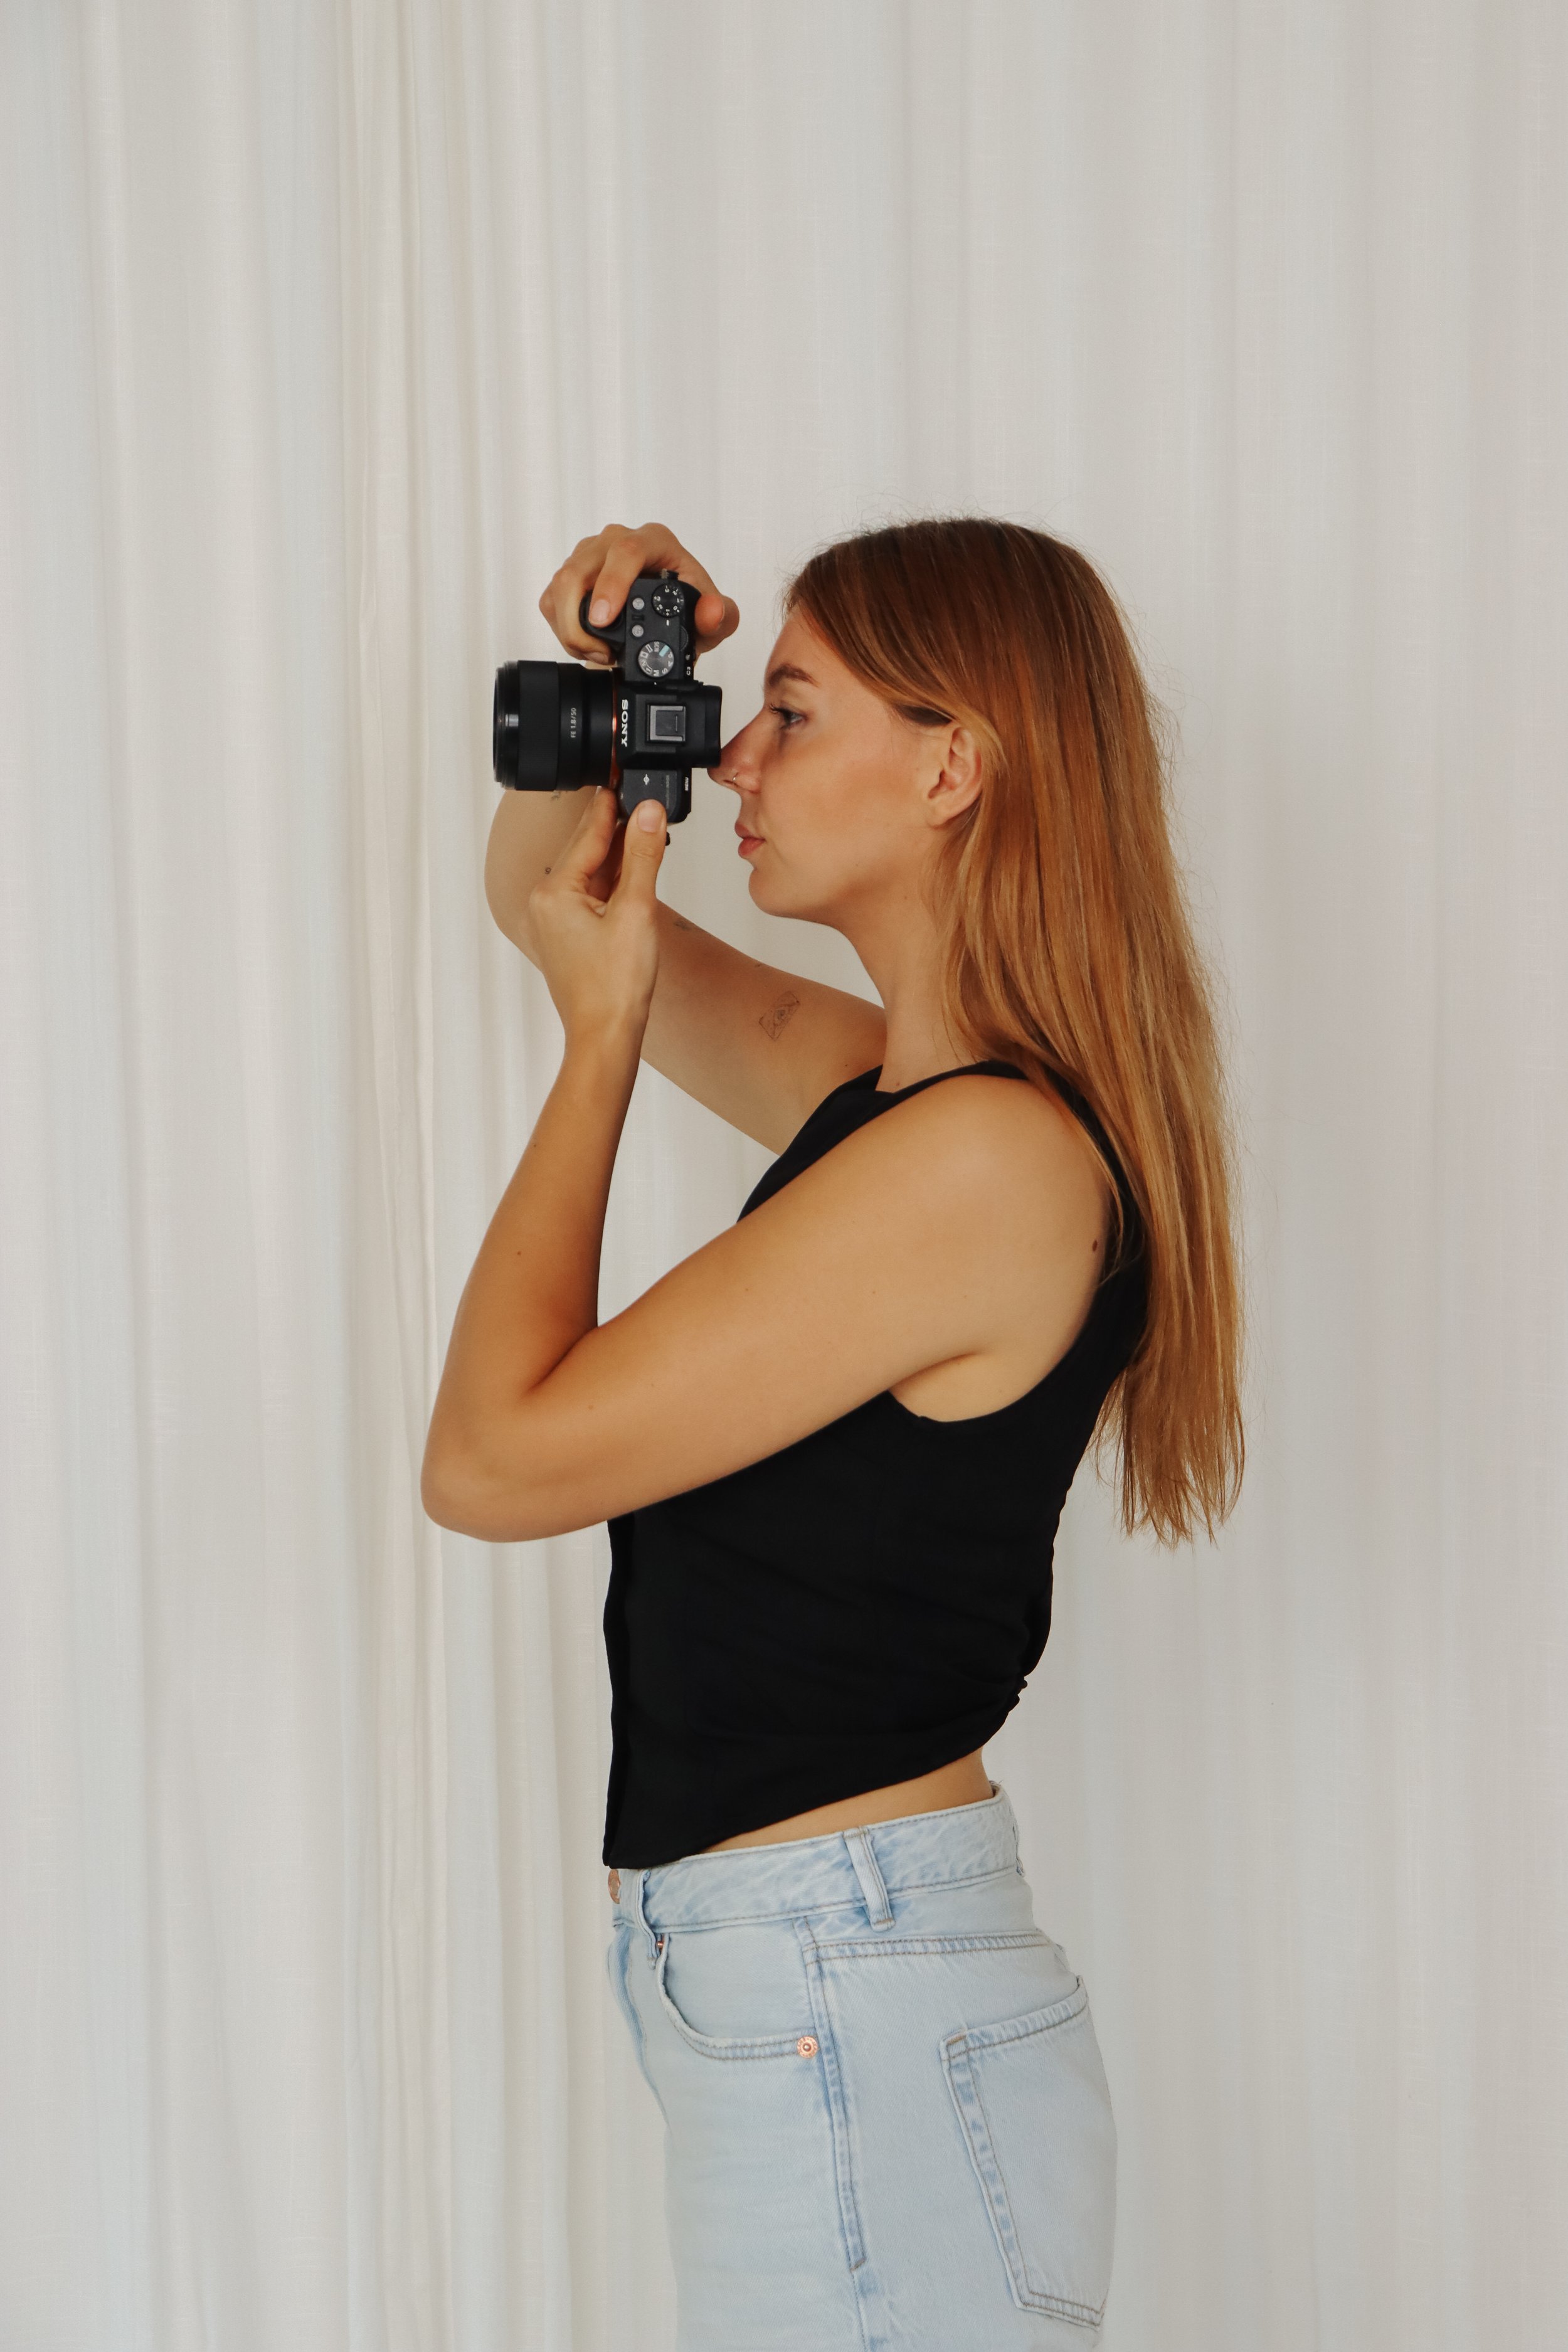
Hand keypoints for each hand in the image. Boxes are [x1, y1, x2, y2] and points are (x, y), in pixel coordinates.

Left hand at [527, 787, 666, 1047]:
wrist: (605, 1036)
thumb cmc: (614, 987)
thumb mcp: (636, 911)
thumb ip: (642, 857)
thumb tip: (647, 813)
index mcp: (554, 892)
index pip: (588, 834)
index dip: (611, 803)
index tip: (620, 774)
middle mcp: (545, 904)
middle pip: (585, 851)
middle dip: (616, 826)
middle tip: (640, 797)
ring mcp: (554, 923)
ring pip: (589, 874)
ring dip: (617, 856)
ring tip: (645, 832)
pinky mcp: (566, 938)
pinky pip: (589, 897)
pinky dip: (612, 883)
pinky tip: (633, 875)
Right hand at [539, 522, 738, 665]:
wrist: (667, 611)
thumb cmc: (687, 604)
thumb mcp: (713, 617)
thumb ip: (721, 616)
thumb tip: (712, 610)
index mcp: (653, 541)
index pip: (625, 551)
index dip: (610, 584)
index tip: (603, 618)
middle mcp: (616, 541)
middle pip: (579, 569)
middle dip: (580, 620)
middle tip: (601, 653)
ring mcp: (589, 555)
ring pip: (560, 586)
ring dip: (570, 629)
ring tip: (598, 654)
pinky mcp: (570, 574)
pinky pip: (551, 599)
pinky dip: (562, 628)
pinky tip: (586, 644)